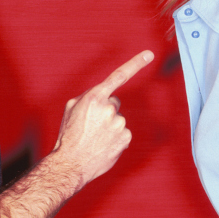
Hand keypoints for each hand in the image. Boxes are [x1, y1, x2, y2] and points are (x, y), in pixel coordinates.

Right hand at [50, 50, 152, 187]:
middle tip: (91, 125)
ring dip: (109, 126)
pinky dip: (115, 138)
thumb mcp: (71, 108)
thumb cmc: (69, 136)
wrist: (71, 163)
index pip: (118, 76)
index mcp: (94, 97)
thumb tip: (102, 97)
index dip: (135, 63)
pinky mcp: (126, 137)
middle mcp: (109, 108)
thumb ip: (88, 97)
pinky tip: (103, 144)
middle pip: (114, 103)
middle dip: (105, 111)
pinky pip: (123, 133)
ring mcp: (119, 123)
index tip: (149, 54)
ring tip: (95, 137)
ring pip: (118, 119)